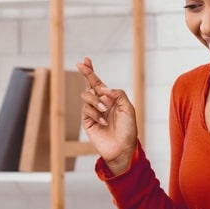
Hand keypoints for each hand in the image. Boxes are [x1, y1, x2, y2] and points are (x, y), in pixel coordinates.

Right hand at [75, 56, 137, 174]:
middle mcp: (100, 103)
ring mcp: (93, 112)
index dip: (91, 72)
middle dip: (86, 73)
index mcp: (110, 99)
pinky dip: (95, 114)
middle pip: (89, 85)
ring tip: (105, 110)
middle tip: (81, 66)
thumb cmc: (128, 129)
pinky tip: (103, 122)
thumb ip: (118, 94)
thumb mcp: (128, 108)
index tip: (85, 60)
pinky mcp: (87, 121)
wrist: (122, 148)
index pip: (99, 83)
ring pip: (86, 96)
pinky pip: (86, 110)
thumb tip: (104, 88)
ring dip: (96, 101)